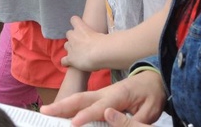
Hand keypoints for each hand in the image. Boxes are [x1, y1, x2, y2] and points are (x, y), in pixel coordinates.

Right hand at [40, 72, 165, 125]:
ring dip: (64, 104)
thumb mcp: (150, 110)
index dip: (85, 116)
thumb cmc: (152, 95)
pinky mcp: (102, 96)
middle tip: (46, 111)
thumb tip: (107, 116)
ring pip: (80, 98)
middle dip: (63, 105)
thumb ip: (131, 119)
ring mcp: (103, 93)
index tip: (72, 124)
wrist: (154, 78)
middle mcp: (107, 92)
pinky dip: (71, 106)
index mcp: (119, 95)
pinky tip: (63, 112)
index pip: (99, 107)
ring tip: (48, 111)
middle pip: (82, 98)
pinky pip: (85, 101)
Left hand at [61, 16, 105, 70]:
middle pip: (69, 33)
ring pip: (66, 45)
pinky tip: (70, 64)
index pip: (74, 19)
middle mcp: (73, 36)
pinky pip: (63, 61)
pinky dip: (66, 62)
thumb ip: (98, 34)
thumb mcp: (101, 34)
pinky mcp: (70, 59)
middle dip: (73, 38)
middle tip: (82, 43)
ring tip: (78, 53)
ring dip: (70, 48)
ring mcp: (71, 47)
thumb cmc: (104, 42)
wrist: (99, 53)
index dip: (76, 23)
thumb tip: (103, 37)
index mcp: (81, 27)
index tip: (80, 27)